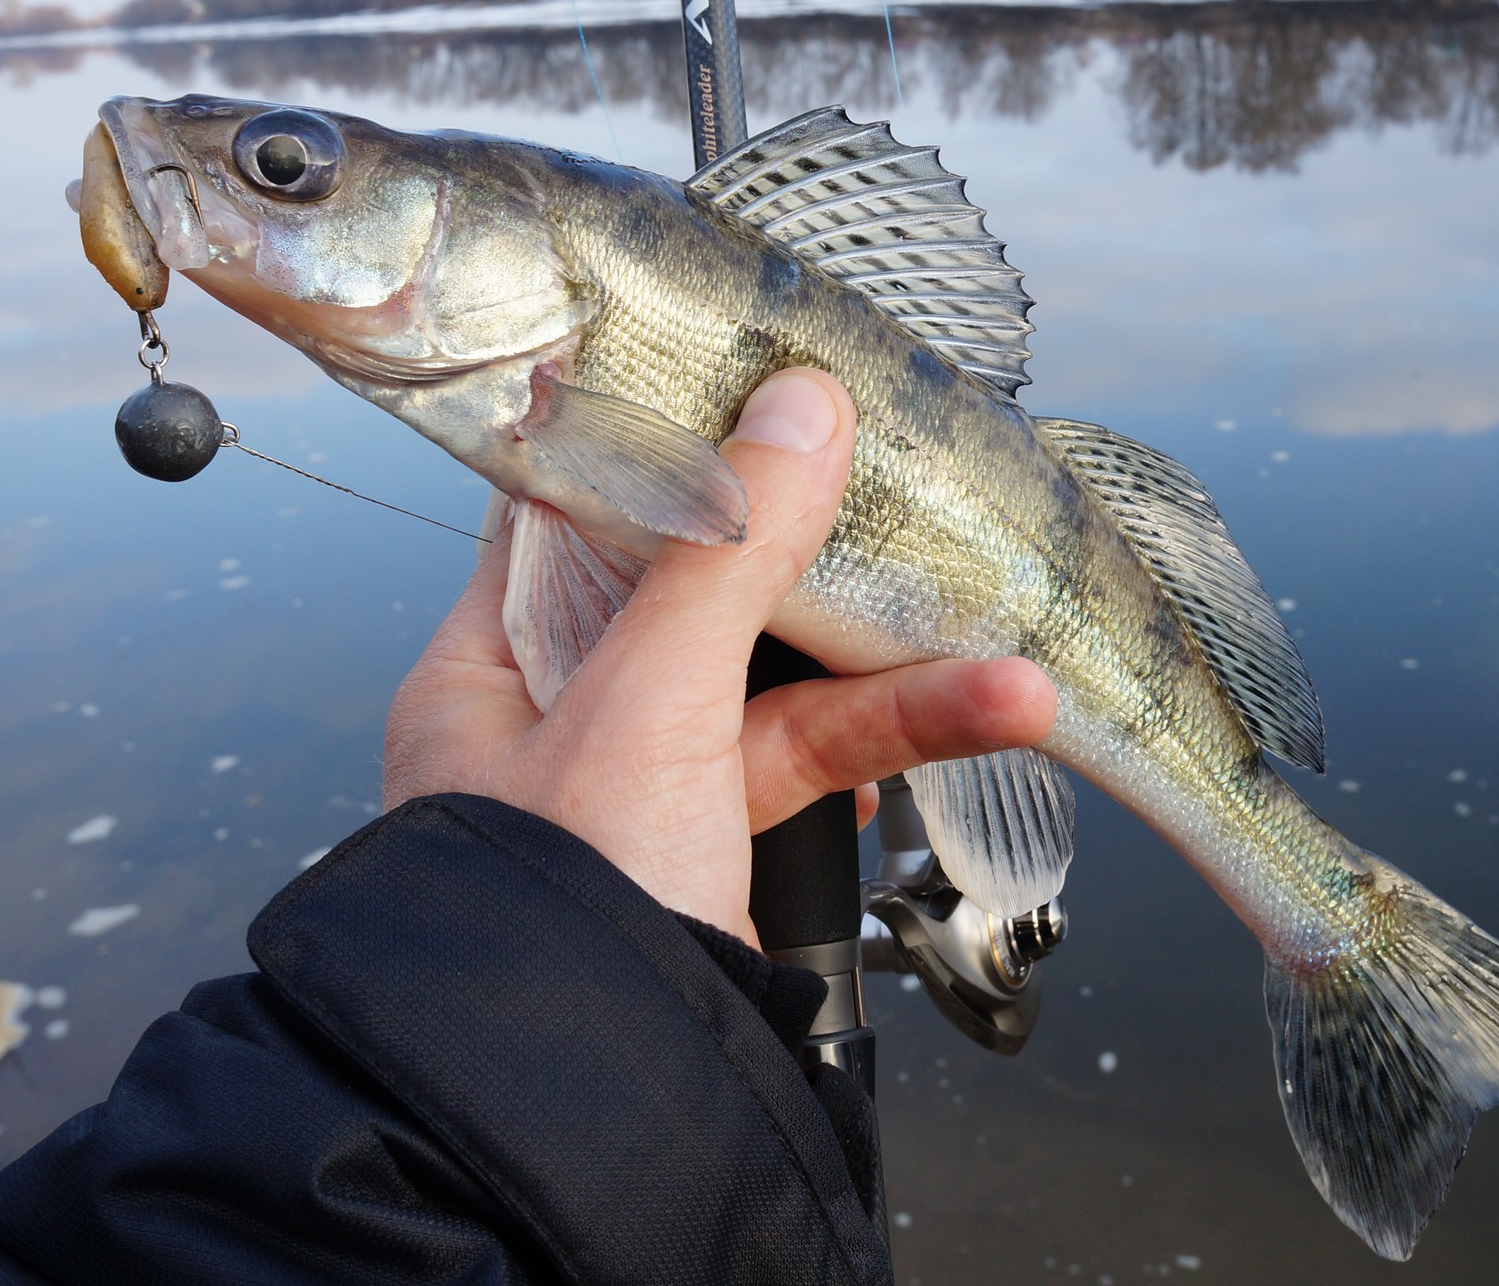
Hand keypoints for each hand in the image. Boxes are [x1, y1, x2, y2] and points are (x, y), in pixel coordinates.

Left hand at [384, 367, 1058, 942]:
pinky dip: (901, 744)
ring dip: (898, 672)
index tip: (750, 377)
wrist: (595, 1121)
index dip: (661, 439)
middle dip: (820, 556)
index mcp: (489, 667)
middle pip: (699, 590)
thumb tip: (801, 406)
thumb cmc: (559, 912)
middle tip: (905, 491)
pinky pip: (815, 768)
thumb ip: (729, 553)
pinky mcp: (715, 854)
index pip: (571, 510)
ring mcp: (641, 790)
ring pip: (777, 688)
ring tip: (1010, 663)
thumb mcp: (647, 705)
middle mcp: (556, 721)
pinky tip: (990, 717)